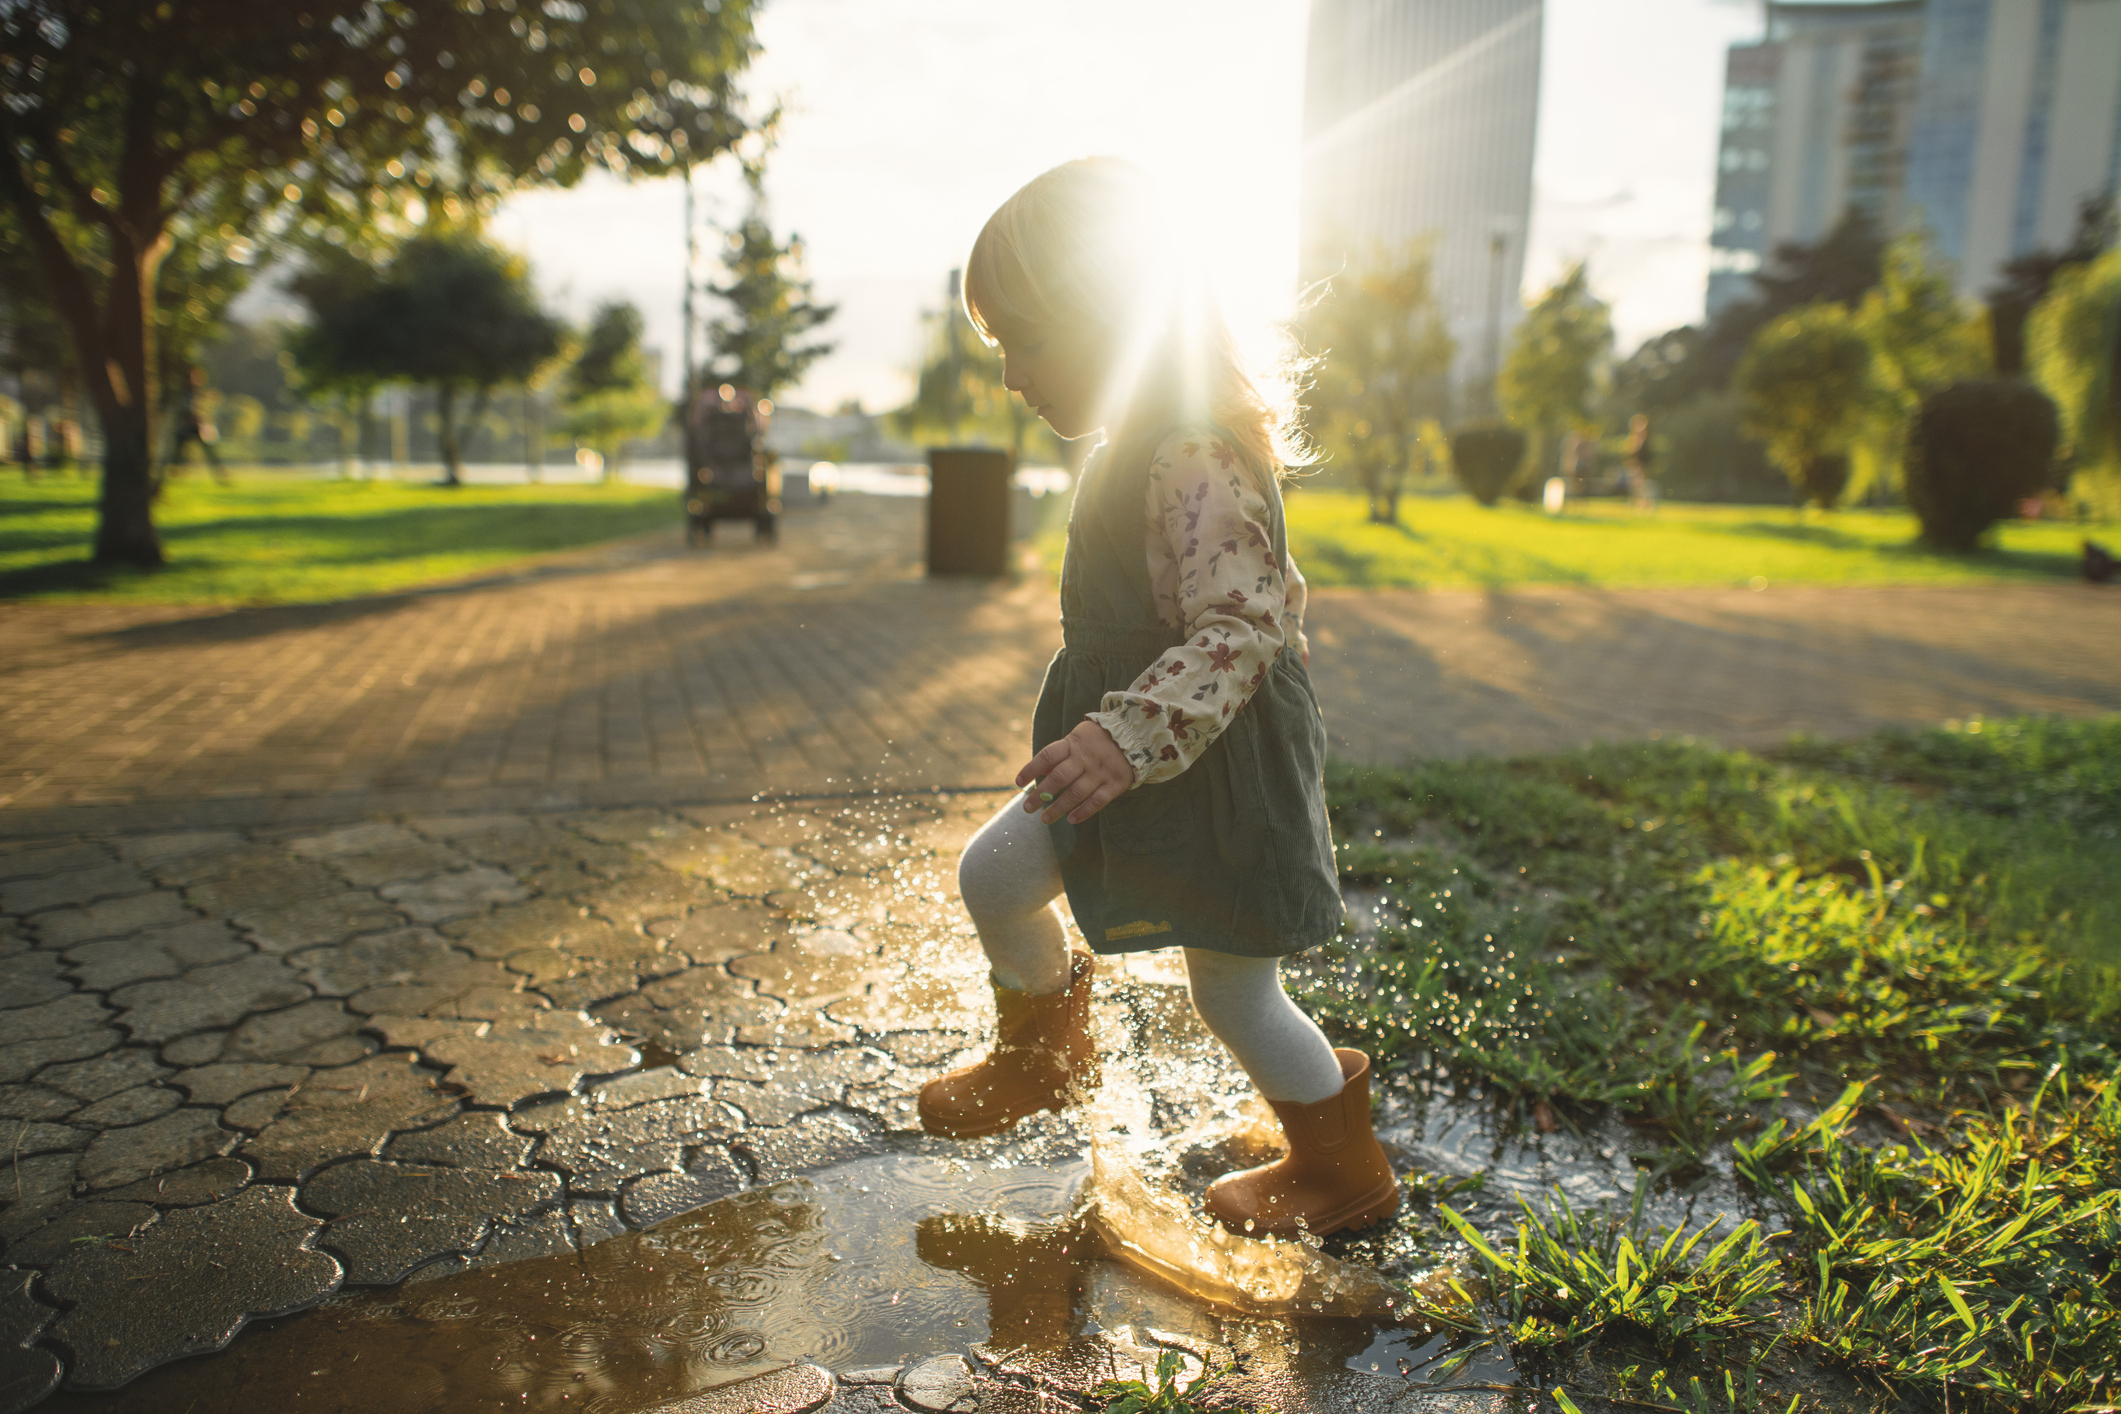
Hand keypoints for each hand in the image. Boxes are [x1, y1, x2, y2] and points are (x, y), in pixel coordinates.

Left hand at [1015, 721, 1133, 824]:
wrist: (1135, 735)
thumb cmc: (1098, 739)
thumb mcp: (1077, 738)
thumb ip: (1059, 754)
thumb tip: (1038, 772)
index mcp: (1073, 744)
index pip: (1047, 756)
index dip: (1031, 769)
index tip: (1018, 783)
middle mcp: (1085, 758)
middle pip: (1059, 778)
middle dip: (1041, 795)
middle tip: (1027, 808)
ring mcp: (1100, 772)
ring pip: (1076, 793)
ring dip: (1058, 808)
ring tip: (1044, 819)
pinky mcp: (1115, 783)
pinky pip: (1097, 801)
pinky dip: (1084, 812)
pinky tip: (1071, 820)